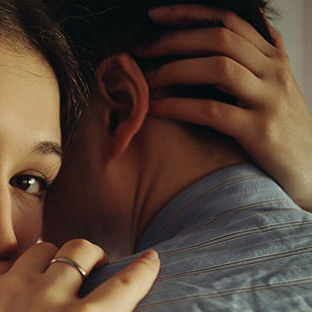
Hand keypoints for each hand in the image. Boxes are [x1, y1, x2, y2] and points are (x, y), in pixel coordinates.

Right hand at [0, 240, 159, 311]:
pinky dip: (143, 270)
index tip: (28, 296)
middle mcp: (9, 288)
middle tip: (68, 282)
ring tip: (104, 268)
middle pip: (41, 255)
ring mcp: (50, 302)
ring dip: (92, 258)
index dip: (16, 281)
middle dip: (53, 264)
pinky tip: (154, 262)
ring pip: (80, 254)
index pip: (1, 269)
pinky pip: (126, 282)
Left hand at [138, 4, 311, 209]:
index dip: (190, 13)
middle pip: (220, 38)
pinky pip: (212, 111)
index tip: (156, 15)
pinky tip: (155, 108)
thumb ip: (250, 63)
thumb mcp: (271, 88)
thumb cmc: (281, 131)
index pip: (230, 20)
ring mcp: (269, 100)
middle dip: (174, 40)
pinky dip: (178, 106)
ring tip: (145, 79)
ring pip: (218, 68)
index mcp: (273, 57)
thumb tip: (211, 41)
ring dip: (174, 70)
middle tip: (141, 50)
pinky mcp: (260, 131)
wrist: (310, 171)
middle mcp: (274, 72)